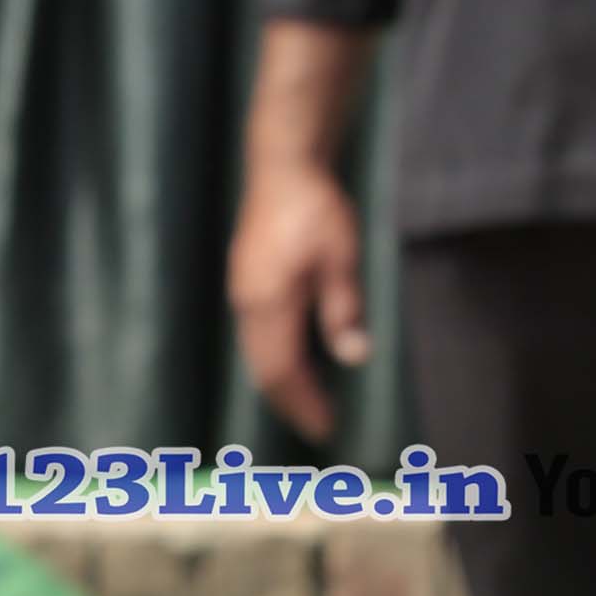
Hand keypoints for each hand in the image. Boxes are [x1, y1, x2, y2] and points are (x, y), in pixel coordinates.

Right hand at [228, 158, 370, 439]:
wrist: (281, 167)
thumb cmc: (315, 209)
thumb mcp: (340, 258)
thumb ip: (343, 309)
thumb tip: (353, 357)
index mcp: (268, 303)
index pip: (282, 370)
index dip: (303, 402)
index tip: (326, 428)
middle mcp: (247, 305)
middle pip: (261, 369)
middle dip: (288, 401)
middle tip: (317, 425)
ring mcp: (242, 293)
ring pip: (254, 354)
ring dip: (278, 383)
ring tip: (305, 402)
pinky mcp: (245, 282)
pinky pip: (254, 337)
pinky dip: (272, 360)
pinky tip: (291, 362)